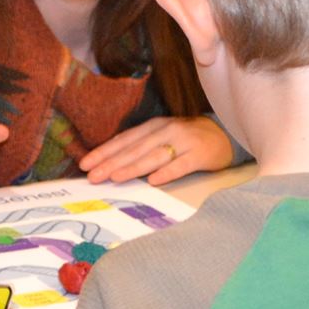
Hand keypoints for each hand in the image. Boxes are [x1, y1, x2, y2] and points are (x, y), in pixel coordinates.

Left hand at [80, 116, 232, 185]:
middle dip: (111, 162)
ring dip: (133, 167)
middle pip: (135, 149)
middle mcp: (166, 130)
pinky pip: (181, 165)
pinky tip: (153, 181)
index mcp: (153, 126)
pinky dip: (167, 172)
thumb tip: (110, 164)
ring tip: (115, 177)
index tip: (85, 165)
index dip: (104, 152)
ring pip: (154, 156)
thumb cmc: (186, 141)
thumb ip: (140, 147)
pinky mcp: (199, 154)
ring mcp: (184, 141)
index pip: (124, 140)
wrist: (223, 136)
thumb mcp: (162, 138)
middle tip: (93, 176)